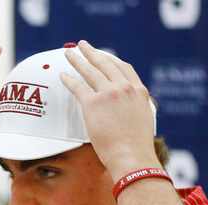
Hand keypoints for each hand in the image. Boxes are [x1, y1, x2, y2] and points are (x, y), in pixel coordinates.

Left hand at [60, 40, 161, 180]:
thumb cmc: (137, 147)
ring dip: (77, 60)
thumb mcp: (144, 121)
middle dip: (92, 53)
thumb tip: (128, 113)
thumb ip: (135, 110)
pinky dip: (69, 79)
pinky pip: (78, 87)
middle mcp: (125, 88)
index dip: (112, 60)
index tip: (104, 56)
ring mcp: (109, 94)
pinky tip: (62, 75)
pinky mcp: (93, 104)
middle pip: (106, 64)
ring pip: (90, 71)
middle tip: (83, 45)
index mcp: (139, 92)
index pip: (124, 68)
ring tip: (68, 53)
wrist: (132, 156)